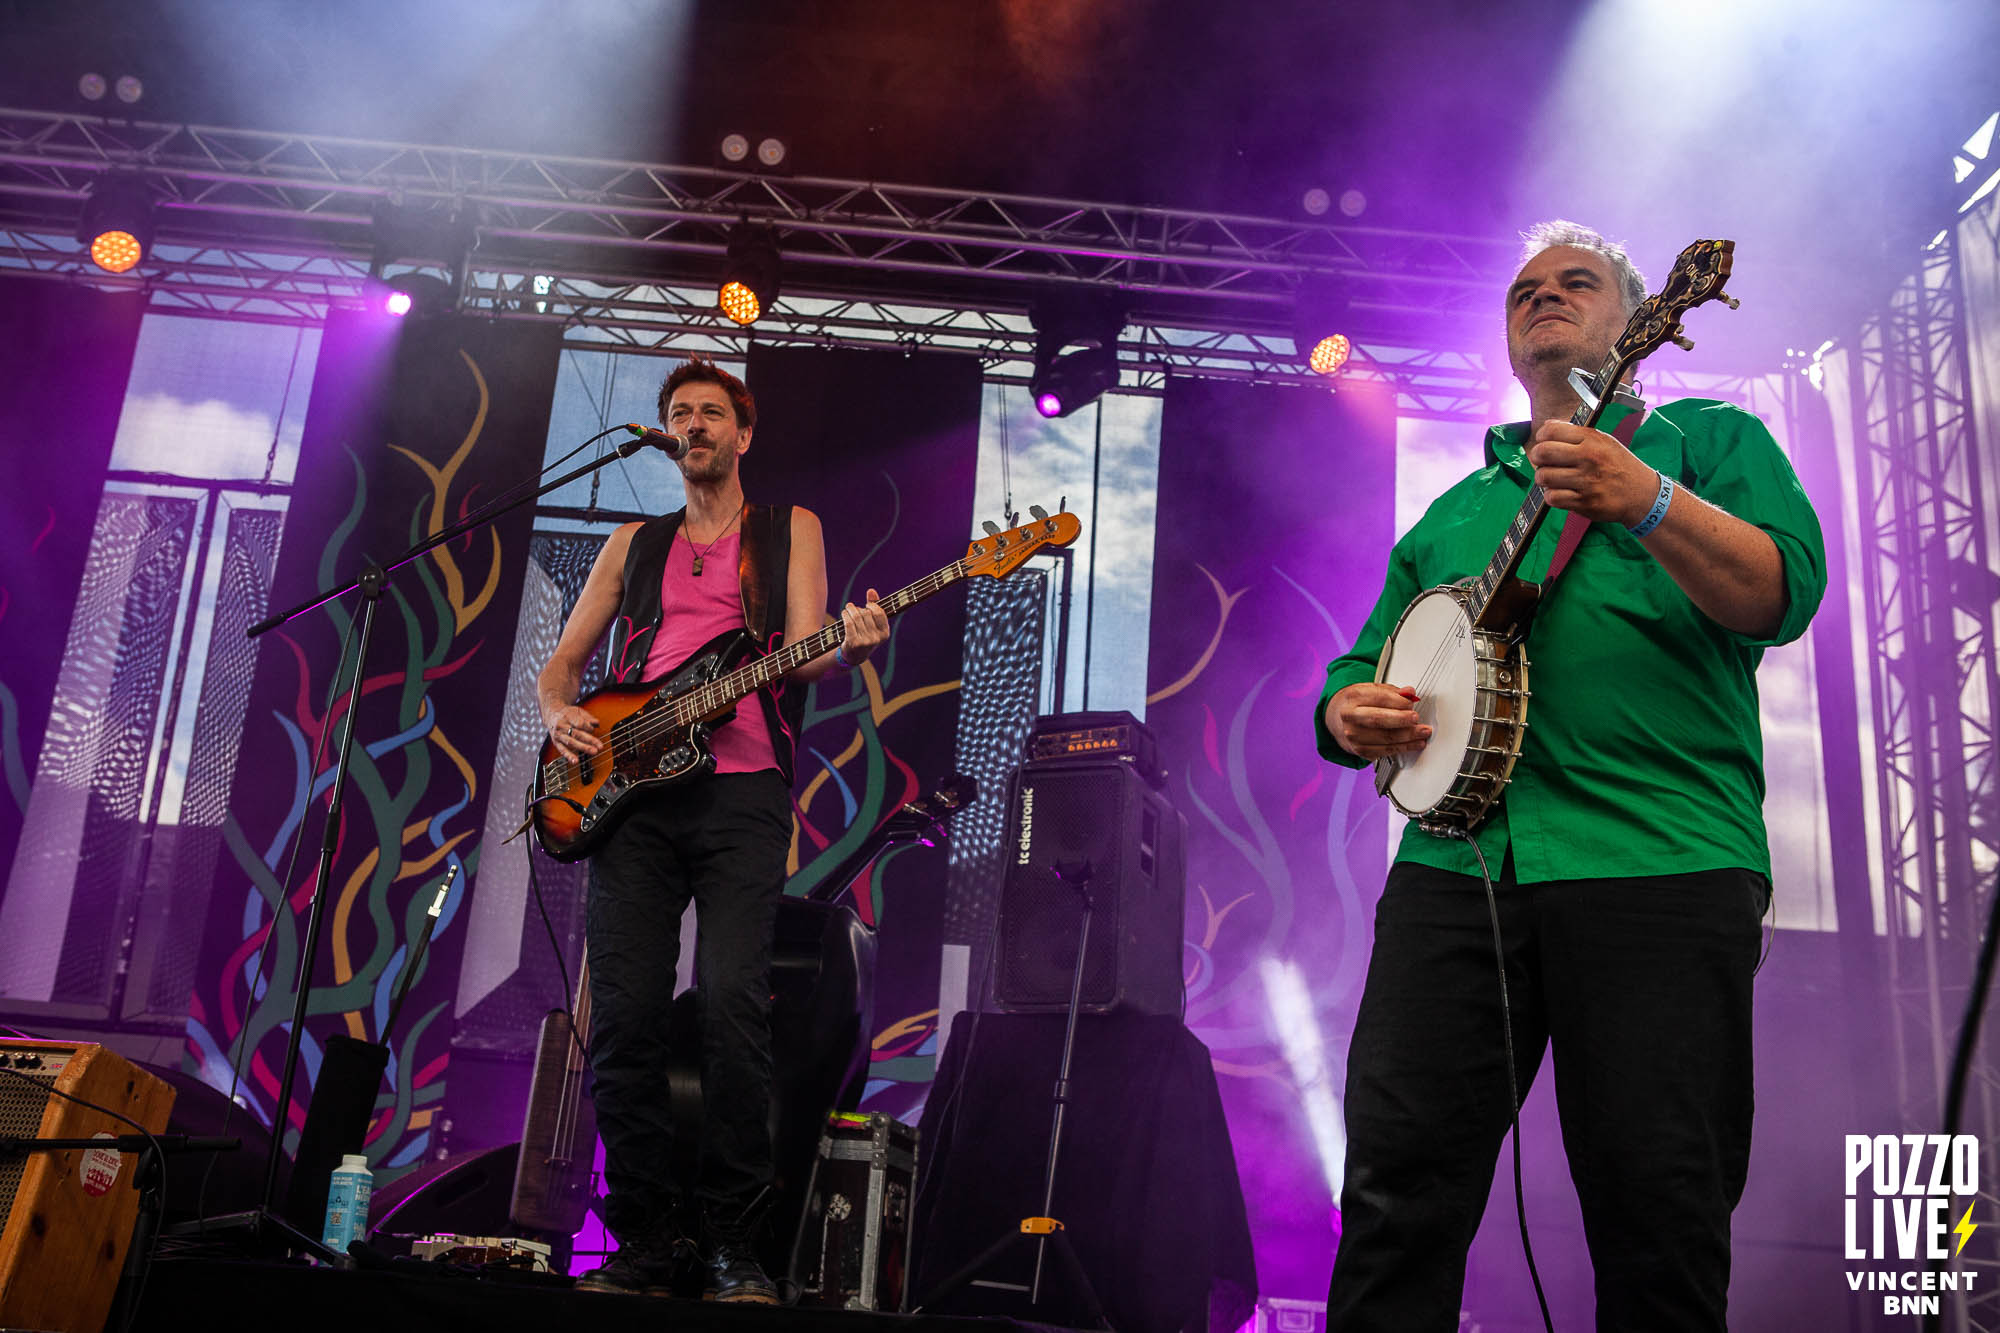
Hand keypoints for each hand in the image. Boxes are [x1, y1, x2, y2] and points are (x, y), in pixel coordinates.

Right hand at [546, 706, 602, 760]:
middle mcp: (562, 726)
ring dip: (583, 748)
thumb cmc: (567, 713)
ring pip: (571, 742)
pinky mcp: (556, 742)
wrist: (551, 714)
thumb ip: (588, 717)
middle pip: (577, 733)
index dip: (588, 727)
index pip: (579, 723)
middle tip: (600, 746)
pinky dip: (569, 756)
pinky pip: (562, 750)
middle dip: (589, 740)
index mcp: (567, 716)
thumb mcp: (577, 711)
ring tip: (593, 752)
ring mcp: (558, 735)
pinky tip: (575, 761)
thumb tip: (597, 723)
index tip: (593, 728)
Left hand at [838, 588, 889, 664]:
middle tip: (853, 607)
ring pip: (857, 617)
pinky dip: (845, 616)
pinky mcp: (853, 643)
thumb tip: (871, 591)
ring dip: (850, 610)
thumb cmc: (865, 635)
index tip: (867, 605)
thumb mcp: (873, 624)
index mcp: (884, 634)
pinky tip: (844, 614)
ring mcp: (865, 641)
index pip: (879, 613)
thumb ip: (874, 606)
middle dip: (859, 608)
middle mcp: (876, 638)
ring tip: (848, 608)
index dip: (872, 606)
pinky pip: (849, 624)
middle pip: (866, 614)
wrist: (855, 655)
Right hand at [1324, 682, 1430, 760]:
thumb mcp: (1370, 690)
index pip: (1379, 698)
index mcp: (1353, 697)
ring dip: (1408, 737)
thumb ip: (1391, 692)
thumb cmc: (1356, 703)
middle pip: (1379, 720)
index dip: (1398, 701)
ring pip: (1385, 738)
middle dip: (1402, 720)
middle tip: (1416, 719)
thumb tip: (1409, 693)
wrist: (1336, 718)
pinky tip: (1413, 743)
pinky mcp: (1360, 751)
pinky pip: (1385, 751)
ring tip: (1422, 733)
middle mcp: (1350, 717)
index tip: (1412, 702)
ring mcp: (1353, 736)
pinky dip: (1403, 748)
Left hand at [1527, 420, 1657, 524]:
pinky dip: (1552, 496)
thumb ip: (1576, 434)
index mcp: (1593, 440)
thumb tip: (1546, 428)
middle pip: (1543, 452)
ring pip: (1544, 477)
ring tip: (1552, 479)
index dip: (1541, 437)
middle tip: (1542, 462)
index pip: (1551, 431)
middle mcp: (1589, 458)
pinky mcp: (1585, 502)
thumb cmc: (1619, 466)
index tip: (1543, 443)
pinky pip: (1552, 498)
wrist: (1642, 494)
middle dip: (1537, 458)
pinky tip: (1560, 493)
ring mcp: (1587, 481)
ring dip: (1543, 479)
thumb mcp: (1605, 442)